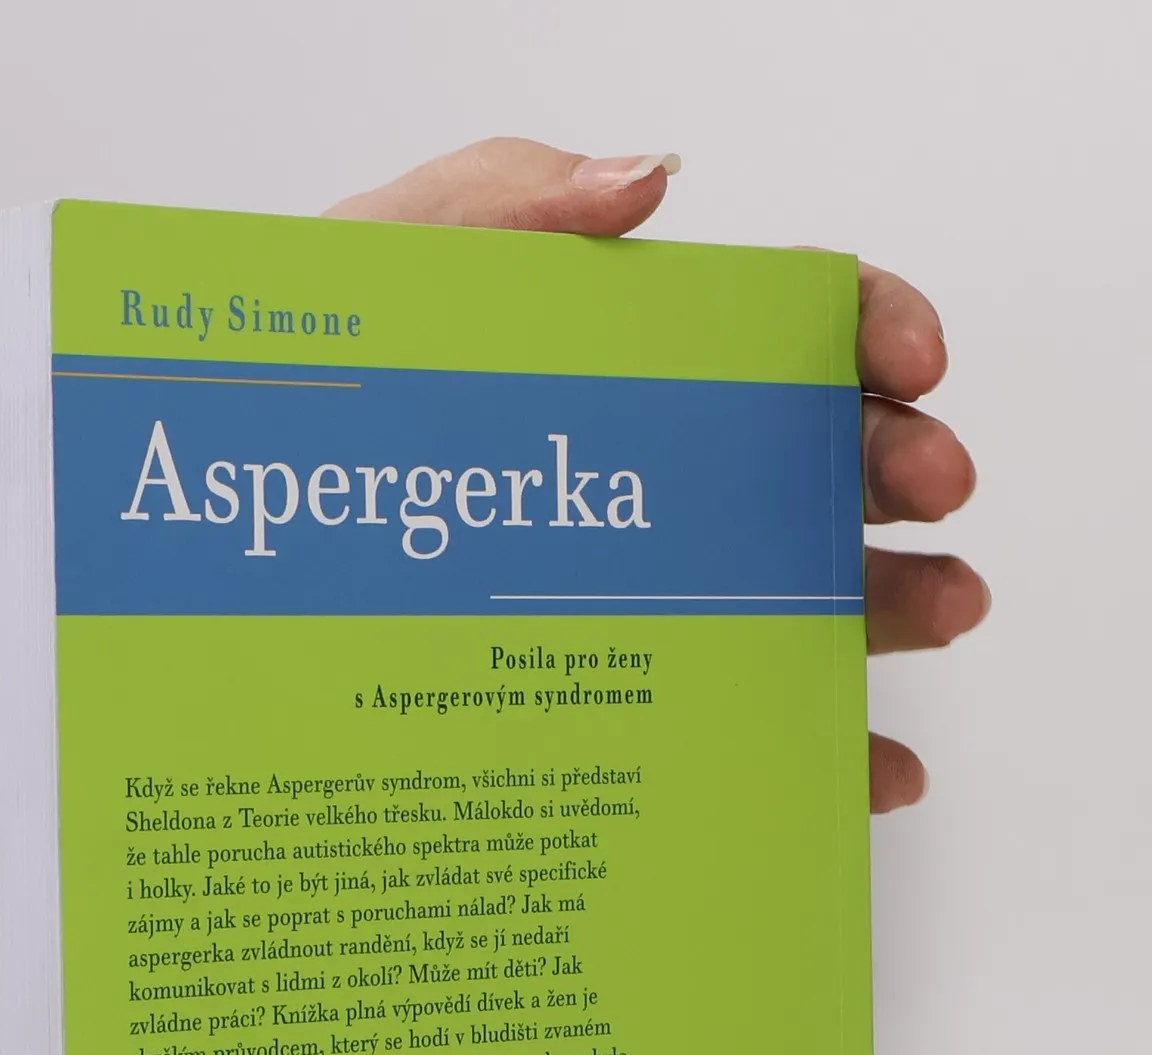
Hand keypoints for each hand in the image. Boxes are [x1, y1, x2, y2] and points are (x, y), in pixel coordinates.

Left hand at [329, 138, 985, 813]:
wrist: (209, 563)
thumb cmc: (290, 411)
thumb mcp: (380, 274)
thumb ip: (503, 205)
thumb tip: (649, 183)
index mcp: (613, 365)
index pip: (773, 326)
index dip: (865, 328)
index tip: (913, 361)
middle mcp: (646, 481)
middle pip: (809, 463)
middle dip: (898, 466)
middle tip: (931, 487)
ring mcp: (637, 598)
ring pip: (796, 597)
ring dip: (891, 603)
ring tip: (942, 611)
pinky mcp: (607, 706)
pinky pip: (734, 729)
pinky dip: (820, 754)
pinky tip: (867, 774)